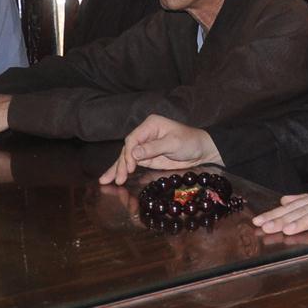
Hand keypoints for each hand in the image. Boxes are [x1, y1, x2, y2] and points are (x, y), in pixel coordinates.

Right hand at [98, 115, 220, 185]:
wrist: (201, 151)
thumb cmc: (190, 142)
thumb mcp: (173, 143)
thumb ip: (154, 148)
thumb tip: (134, 153)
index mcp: (150, 125)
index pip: (133, 139)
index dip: (129, 153)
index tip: (130, 167)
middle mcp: (144, 134)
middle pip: (127, 149)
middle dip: (122, 165)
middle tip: (119, 179)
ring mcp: (144, 146)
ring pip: (126, 157)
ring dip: (117, 169)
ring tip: (106, 181)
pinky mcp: (146, 157)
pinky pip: (131, 164)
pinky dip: (122, 170)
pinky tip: (110, 178)